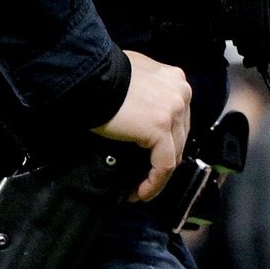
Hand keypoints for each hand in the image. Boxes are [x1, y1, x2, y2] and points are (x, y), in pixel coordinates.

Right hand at [93, 51, 192, 201]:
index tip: (147, 158)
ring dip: (157, 176)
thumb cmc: (100, 76)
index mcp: (175, 79)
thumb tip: (141, 116)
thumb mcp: (133, 76)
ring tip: (140, 190)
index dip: (165, 142)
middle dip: (162, 160)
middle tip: (143, 178)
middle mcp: (181, 92)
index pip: (178, 119)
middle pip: (179, 137)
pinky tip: (140, 193)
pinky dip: (154, 183)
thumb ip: (146, 92)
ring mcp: (174, 110)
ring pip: (174, 153)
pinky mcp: (161, 127)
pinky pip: (164, 165)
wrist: (88, 77)